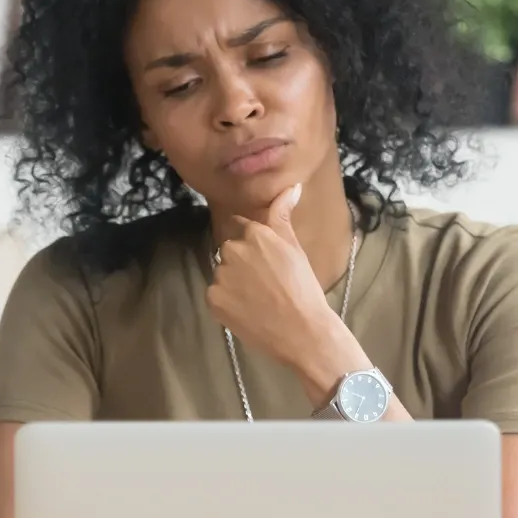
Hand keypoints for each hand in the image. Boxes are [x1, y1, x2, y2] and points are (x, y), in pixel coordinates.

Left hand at [206, 184, 333, 366]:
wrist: (302, 331)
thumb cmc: (304, 288)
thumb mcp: (295, 248)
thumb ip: (283, 215)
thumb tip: (291, 186)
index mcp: (255, 234)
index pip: (242, 228)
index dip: (253, 246)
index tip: (265, 262)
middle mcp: (233, 250)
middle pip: (230, 251)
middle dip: (242, 264)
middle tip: (265, 284)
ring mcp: (220, 275)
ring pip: (223, 273)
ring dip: (234, 283)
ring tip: (257, 300)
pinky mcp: (213, 299)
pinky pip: (217, 295)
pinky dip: (228, 302)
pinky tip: (247, 311)